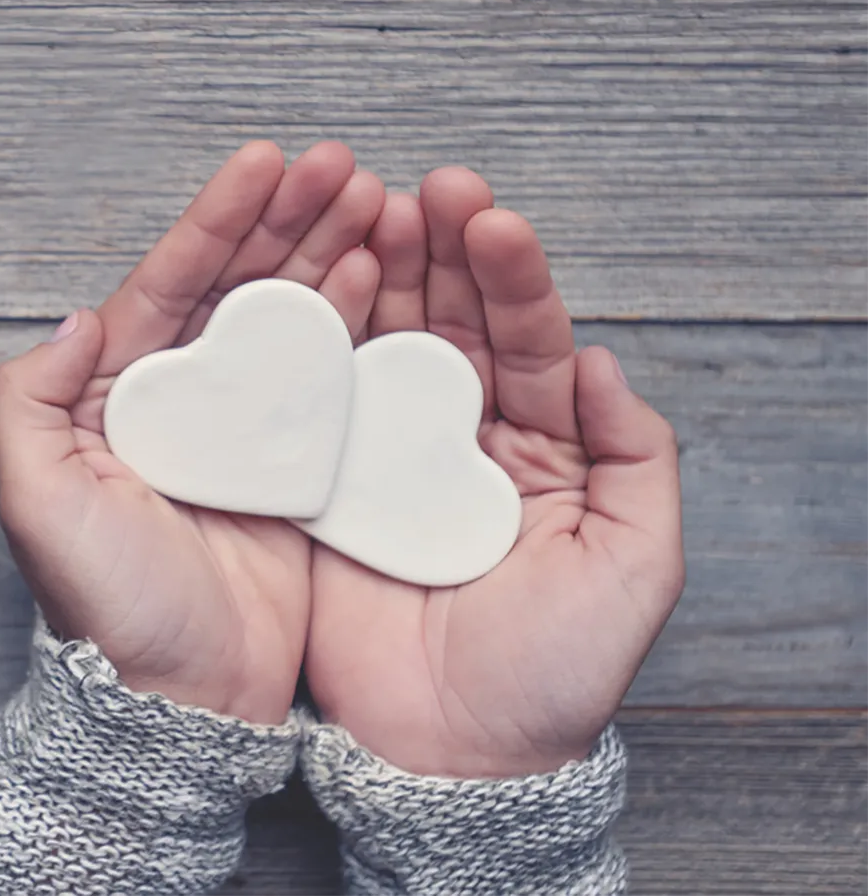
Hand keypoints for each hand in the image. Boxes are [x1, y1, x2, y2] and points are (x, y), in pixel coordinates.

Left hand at [0, 141, 384, 723]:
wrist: (179, 703)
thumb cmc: (104, 610)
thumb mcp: (37, 504)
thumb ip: (30, 403)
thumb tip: (74, 317)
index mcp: (115, 399)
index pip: (167, 287)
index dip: (216, 221)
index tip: (265, 161)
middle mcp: (181, 407)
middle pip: (237, 290)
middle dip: (288, 220)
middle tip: (346, 166)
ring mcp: (243, 436)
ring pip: (289, 322)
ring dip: (330, 255)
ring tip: (379, 201)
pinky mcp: (297, 472)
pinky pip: (328, 382)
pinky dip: (355, 326)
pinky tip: (384, 279)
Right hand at [306, 168, 685, 776]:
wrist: (454, 756)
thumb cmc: (555, 674)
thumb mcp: (634, 565)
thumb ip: (636, 458)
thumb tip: (605, 360)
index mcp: (546, 448)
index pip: (530, 340)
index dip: (511, 277)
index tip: (489, 218)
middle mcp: (465, 440)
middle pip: (452, 324)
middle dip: (439, 252)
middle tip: (422, 190)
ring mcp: (391, 460)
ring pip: (385, 347)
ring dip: (377, 276)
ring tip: (365, 210)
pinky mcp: (329, 489)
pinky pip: (322, 406)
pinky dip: (317, 345)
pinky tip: (311, 290)